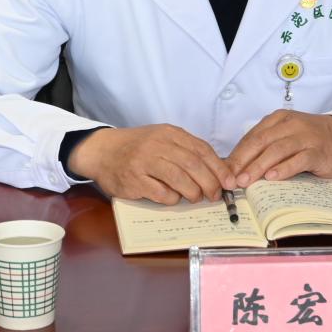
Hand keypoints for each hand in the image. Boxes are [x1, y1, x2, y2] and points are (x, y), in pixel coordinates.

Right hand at [68, 124, 234, 203]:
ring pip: (179, 178)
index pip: (201, 149)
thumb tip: (216, 172)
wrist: (102, 151)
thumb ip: (186, 151)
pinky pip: (161, 193)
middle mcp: (158, 145)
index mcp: (169, 133)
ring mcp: (144, 162)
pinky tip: (173, 198)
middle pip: (193, 164)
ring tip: (196, 197)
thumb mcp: (163, 140)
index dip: (218, 168)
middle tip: (215, 195)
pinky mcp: (133, 180)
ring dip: (193, 192)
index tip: (229, 182)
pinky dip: (172, 198)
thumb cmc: (138, 148)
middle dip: (209, 183)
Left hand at [226, 110, 331, 186]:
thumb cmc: (309, 140)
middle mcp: (291, 125)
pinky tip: (273, 178)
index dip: (236, 155)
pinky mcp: (319, 151)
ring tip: (246, 181)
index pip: (252, 137)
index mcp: (278, 119)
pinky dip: (284, 168)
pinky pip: (299, 159)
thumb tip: (237, 168)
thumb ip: (265, 147)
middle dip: (243, 161)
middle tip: (231, 179)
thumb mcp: (285, 136)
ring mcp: (306, 137)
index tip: (224, 172)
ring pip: (277, 150)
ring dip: (259, 166)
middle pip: (261, 142)